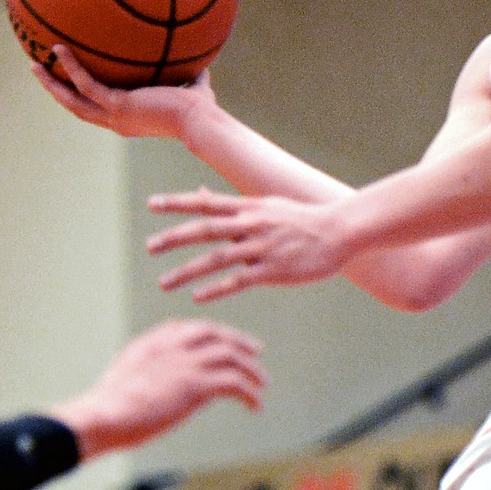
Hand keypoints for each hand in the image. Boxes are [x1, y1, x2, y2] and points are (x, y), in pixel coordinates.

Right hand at [32, 43, 214, 141]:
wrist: (201, 121)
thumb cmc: (201, 111)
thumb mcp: (192, 89)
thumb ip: (191, 77)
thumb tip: (202, 62)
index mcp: (129, 120)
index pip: (98, 110)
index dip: (81, 98)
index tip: (68, 83)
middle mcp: (118, 122)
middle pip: (77, 107)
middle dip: (56, 91)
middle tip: (40, 72)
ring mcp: (115, 116)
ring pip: (73, 101)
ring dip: (52, 84)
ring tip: (35, 64)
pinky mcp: (118, 106)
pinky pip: (86, 84)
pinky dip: (72, 68)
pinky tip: (60, 50)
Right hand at [52, 320, 266, 458]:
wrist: (104, 415)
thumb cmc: (109, 405)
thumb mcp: (127, 375)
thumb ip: (148, 365)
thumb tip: (165, 373)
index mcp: (155, 341)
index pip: (193, 327)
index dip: (216, 334)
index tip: (229, 342)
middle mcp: (173, 345)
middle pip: (217, 334)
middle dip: (240, 341)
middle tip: (257, 352)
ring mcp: (186, 363)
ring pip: (232, 356)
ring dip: (252, 370)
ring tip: (262, 384)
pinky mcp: (196, 385)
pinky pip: (235, 383)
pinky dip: (250, 393)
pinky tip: (255, 405)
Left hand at [146, 188, 355, 300]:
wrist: (340, 232)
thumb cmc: (302, 219)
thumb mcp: (267, 204)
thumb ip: (232, 204)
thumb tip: (199, 193)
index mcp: (249, 208)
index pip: (206, 202)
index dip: (178, 203)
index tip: (151, 205)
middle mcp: (252, 225)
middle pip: (205, 230)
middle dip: (174, 238)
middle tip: (150, 247)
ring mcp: (262, 248)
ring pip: (217, 259)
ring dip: (187, 271)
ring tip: (164, 283)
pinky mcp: (274, 271)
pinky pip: (239, 281)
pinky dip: (216, 289)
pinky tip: (197, 297)